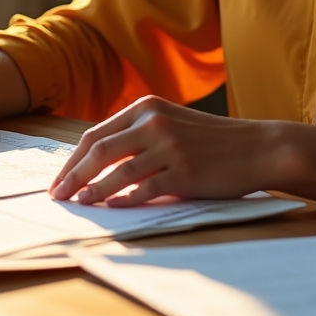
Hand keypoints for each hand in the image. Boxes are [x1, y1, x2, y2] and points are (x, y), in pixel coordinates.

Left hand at [48, 95, 270, 205]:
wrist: (257, 146)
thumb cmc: (212, 140)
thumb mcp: (172, 123)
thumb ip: (139, 133)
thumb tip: (98, 162)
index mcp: (147, 107)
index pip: (96, 133)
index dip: (73, 159)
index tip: (59, 179)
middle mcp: (154, 122)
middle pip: (99, 149)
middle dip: (73, 175)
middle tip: (58, 195)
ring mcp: (169, 146)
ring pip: (118, 170)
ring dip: (93, 190)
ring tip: (78, 204)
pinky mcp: (183, 171)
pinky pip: (145, 188)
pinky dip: (124, 200)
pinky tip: (111, 208)